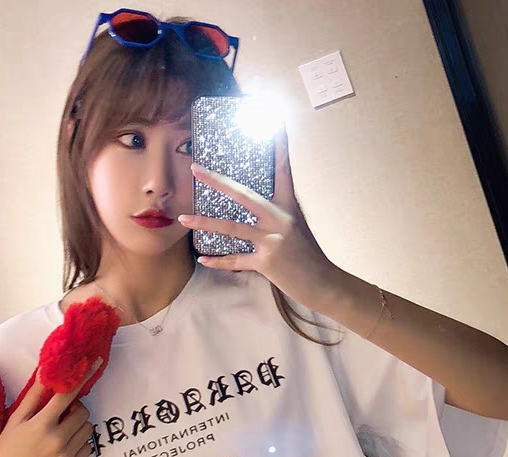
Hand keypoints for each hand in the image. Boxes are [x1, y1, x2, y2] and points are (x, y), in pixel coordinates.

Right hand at [0, 369, 96, 456]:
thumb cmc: (5, 450)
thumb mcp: (15, 421)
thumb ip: (33, 397)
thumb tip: (46, 373)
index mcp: (41, 424)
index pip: (68, 395)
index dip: (83, 376)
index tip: (95, 362)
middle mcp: (57, 440)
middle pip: (83, 413)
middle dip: (76, 409)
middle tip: (62, 414)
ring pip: (87, 430)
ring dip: (78, 426)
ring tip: (61, 431)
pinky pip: (88, 448)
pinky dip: (80, 443)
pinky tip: (63, 446)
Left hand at [178, 123, 335, 312]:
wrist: (324, 283)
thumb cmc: (309, 256)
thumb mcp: (297, 228)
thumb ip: (277, 216)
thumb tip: (257, 209)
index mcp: (289, 207)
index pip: (282, 169)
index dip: (279, 145)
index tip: (274, 122)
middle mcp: (280, 220)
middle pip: (244, 195)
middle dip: (217, 182)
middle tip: (196, 169)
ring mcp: (272, 241)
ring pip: (232, 228)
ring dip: (205, 223)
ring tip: (184, 219)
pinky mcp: (267, 262)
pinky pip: (236, 260)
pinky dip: (219, 262)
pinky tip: (202, 259)